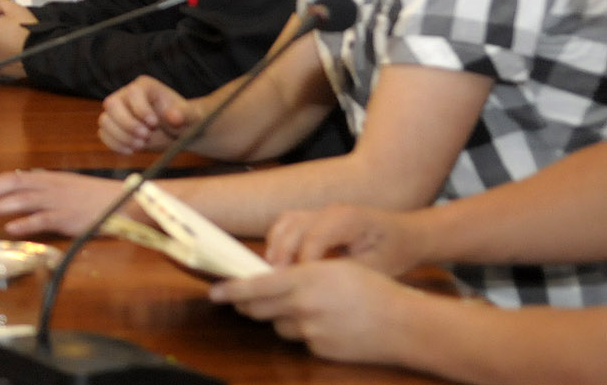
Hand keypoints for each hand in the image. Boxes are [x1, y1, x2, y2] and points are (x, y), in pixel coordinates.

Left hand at [0, 169, 128, 237]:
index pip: (11, 177)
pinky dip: (25, 223)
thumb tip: (17, 197)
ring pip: (21, 201)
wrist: (122, 201)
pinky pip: (42, 219)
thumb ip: (41, 191)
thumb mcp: (63, 187)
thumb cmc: (92, 197)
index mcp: (46, 178)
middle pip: (10, 185)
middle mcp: (48, 186)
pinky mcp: (67, 218)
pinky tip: (10, 228)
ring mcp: (57, 201)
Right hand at [98, 76, 194, 154]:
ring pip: (105, 121)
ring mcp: (117, 112)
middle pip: (111, 104)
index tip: (154, 124)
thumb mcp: (189, 116)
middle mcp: (126, 96)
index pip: (132, 93)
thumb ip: (183, 114)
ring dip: (121, 136)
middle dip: (126, 124)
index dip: (140, 109)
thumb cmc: (184, 119)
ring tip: (141, 145)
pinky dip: (115, 145)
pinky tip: (132, 150)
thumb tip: (173, 117)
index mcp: (144, 87)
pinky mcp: (114, 127)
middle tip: (145, 137)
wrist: (178, 132)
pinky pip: (104, 135)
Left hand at [209, 260, 418, 363]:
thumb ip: (302, 271)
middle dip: (248, 304)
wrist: (404, 325)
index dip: (231, 289)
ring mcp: (310, 332)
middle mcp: (302, 307)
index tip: (213, 291)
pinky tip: (326, 324)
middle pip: (259, 308)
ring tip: (305, 308)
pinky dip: (304, 331)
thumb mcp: (335, 268)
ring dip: (280, 317)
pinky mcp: (320, 351)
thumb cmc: (373, 289)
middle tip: (243, 299)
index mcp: (305, 280)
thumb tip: (273, 275)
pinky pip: (300, 340)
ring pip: (278, 325)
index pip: (255, 285)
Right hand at [263, 204, 427, 273]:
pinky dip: (279, 241)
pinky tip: (280, 264)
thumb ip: (344, 273)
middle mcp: (330, 209)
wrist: (406, 235)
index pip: (314, 238)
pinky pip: (288, 224)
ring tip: (275, 274)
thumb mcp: (375, 268)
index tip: (300, 287)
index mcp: (348, 219)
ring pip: (285, 222)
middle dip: (282, 255)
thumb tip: (313, 285)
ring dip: (276, 247)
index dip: (303, 263)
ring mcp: (321, 210)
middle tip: (277, 284)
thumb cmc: (395, 252)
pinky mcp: (315, 217)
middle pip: (293, 227)